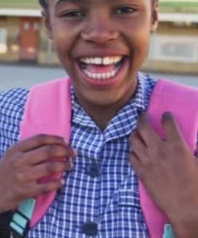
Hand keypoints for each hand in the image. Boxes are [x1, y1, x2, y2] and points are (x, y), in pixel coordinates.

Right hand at [0, 134, 74, 219]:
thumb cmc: (2, 174)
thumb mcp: (8, 157)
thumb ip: (24, 150)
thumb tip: (49, 145)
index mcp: (15, 150)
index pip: (39, 139)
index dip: (56, 139)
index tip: (65, 142)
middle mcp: (19, 161)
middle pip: (48, 151)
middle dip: (65, 151)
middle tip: (73, 154)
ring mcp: (23, 176)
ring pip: (51, 167)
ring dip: (65, 165)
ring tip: (69, 166)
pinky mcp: (26, 190)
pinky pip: (48, 185)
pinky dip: (58, 183)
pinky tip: (61, 182)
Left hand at [129, 113, 197, 237]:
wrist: (186, 207)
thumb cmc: (197, 186)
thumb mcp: (197, 162)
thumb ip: (188, 149)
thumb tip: (184, 143)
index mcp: (177, 146)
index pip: (168, 123)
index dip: (166, 116)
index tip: (165, 115)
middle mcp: (159, 150)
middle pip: (143, 127)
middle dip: (142, 118)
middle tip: (142, 116)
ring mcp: (147, 160)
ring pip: (133, 140)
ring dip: (135, 134)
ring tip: (137, 133)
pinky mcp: (140, 171)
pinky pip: (131, 156)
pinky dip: (133, 152)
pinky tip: (136, 152)